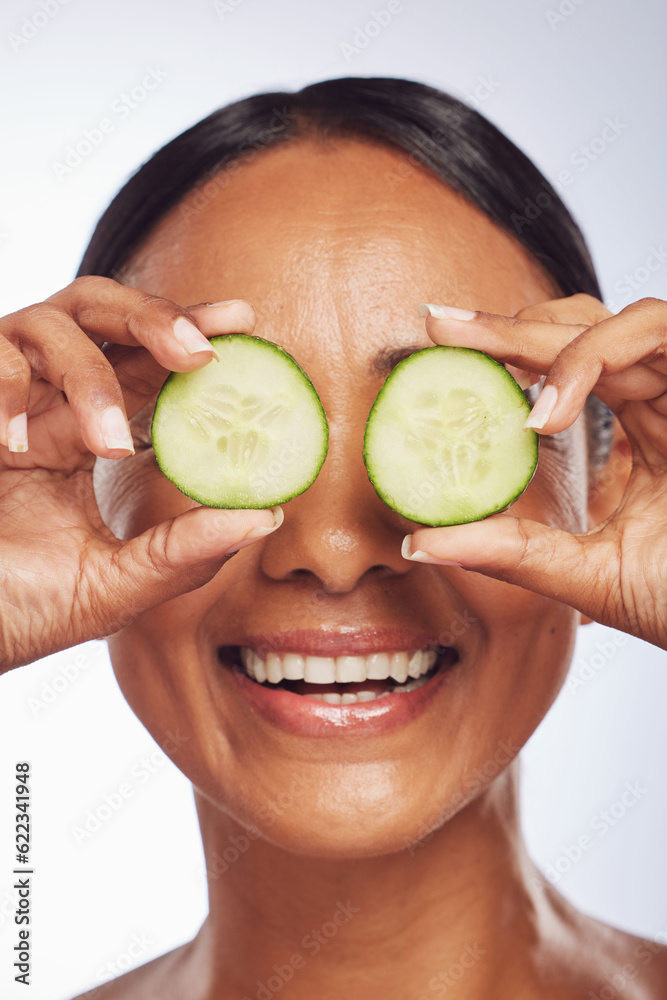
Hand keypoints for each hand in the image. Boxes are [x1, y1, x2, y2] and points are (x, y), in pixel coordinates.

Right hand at [0, 277, 281, 670]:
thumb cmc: (20, 610)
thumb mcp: (114, 586)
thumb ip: (185, 552)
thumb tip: (268, 517)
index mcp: (86, 435)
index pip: (146, 366)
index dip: (192, 336)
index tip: (244, 321)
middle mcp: (47, 404)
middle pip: (102, 312)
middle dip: (155, 317)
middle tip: (201, 351)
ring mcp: (2, 401)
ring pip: (48, 324)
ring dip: (89, 376)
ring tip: (109, 445)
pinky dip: (9, 390)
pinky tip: (18, 448)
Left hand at [403, 294, 666, 650]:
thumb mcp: (589, 576)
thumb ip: (512, 553)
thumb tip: (418, 545)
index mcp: (642, 434)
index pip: (568, 373)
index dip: (506, 356)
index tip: (436, 350)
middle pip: (585, 334)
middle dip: (508, 328)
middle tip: (438, 323)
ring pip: (621, 322)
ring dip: (547, 338)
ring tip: (486, 367)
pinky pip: (657, 332)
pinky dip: (594, 357)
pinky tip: (547, 410)